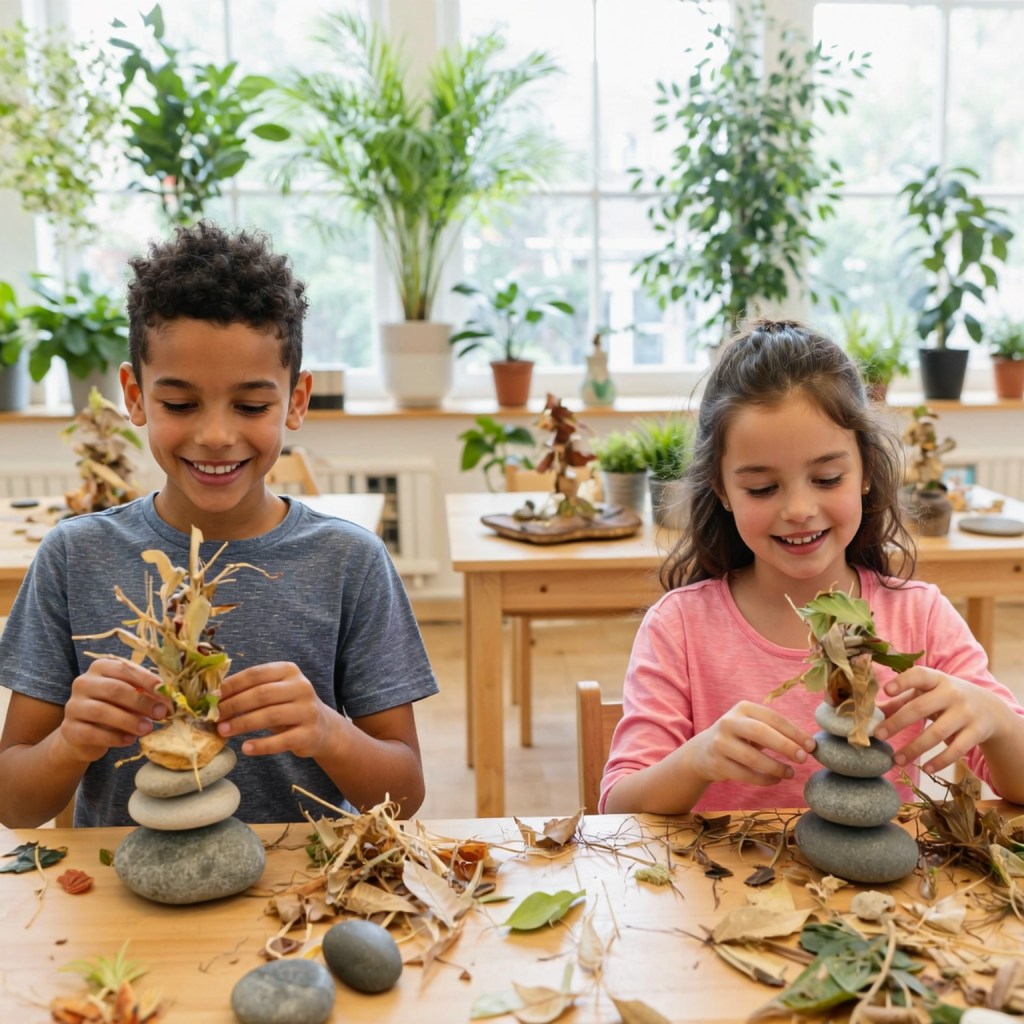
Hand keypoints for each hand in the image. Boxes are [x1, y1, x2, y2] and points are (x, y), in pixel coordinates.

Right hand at [59, 658, 167, 763]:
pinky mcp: (68, 729)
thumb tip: (168, 698)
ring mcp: (73, 706)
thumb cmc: (114, 708)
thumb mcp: (130, 697)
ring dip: (129, 720)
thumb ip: (145, 693)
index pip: (124, 669)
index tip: (165, 691)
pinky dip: (114, 737)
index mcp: (100, 668)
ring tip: (147, 728)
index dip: (146, 680)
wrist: (84, 735)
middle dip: (141, 702)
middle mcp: (83, 683)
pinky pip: (92, 733)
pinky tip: (129, 740)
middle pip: (114, 689)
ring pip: (101, 711)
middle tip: (161, 713)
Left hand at [216, 662, 335, 758]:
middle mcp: (301, 687)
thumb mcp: (274, 691)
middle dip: (234, 705)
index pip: (256, 674)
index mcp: (289, 671)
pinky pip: (281, 741)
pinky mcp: (309, 733)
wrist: (321, 727)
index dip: (232, 685)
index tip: (212, 697)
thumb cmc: (288, 707)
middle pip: (261, 694)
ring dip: (242, 724)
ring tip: (223, 731)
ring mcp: (307, 710)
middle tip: (214, 716)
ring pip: (270, 715)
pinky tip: (245, 748)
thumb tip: (214, 696)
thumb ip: (250, 690)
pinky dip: (261, 745)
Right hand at [685, 700, 815, 787]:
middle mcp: (728, 722)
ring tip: (791, 773)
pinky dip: (764, 779)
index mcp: (742, 708)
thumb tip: (810, 745)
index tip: (812, 746)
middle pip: (761, 732)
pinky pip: (745, 774)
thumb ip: (777, 731)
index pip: (773, 717)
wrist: (703, 752)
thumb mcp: (752, 725)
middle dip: (785, 746)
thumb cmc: (739, 738)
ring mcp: (720, 743)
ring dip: (776, 767)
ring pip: (752, 757)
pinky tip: (775, 780)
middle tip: (804, 759)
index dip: (795, 732)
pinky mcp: (717, 763)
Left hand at [876, 666, 1004, 774]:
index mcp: (937, 679)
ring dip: (914, 748)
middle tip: (878, 735)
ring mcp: (966, 713)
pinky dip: (940, 761)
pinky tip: (925, 768)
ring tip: (896, 759)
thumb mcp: (928, 693)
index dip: (902, 681)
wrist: (991, 709)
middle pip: (921, 708)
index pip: (919, 675)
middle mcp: (952, 693)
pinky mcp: (977, 732)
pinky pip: (957, 750)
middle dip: (897, 722)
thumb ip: (902, 700)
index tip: (886, 690)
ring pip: (937, 733)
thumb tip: (873, 711)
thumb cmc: (946, 698)